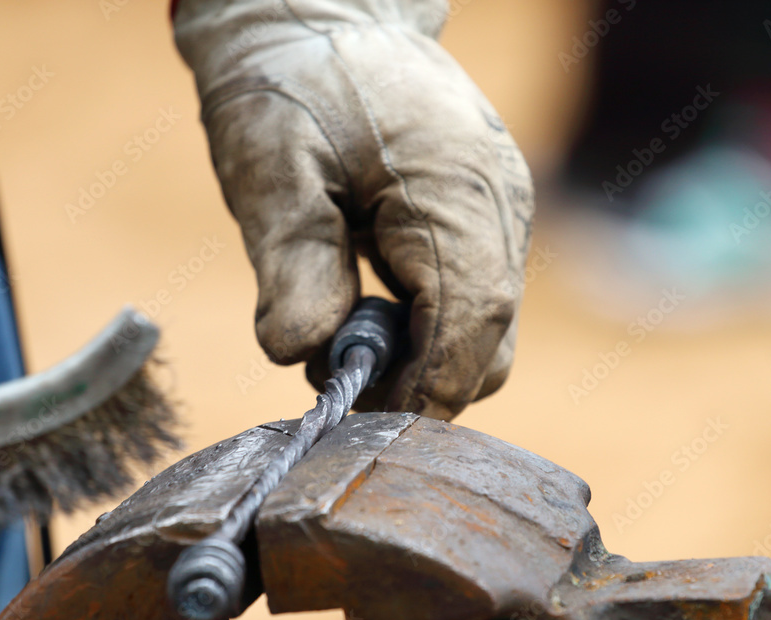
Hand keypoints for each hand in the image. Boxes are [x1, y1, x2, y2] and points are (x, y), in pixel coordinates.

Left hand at [175, 0, 533, 419]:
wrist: (323, 12)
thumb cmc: (291, 82)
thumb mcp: (271, 169)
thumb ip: (294, 267)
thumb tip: (307, 356)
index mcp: (457, 191)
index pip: (469, 325)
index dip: (425, 391)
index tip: (366, 427)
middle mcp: (499, 206)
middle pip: (489, 341)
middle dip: (421, 383)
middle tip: (339, 387)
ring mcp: (499, 208)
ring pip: (486, 325)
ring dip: (423, 355)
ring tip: (346, 344)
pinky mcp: (483, 211)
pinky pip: (473, 293)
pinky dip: (428, 324)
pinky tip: (370, 310)